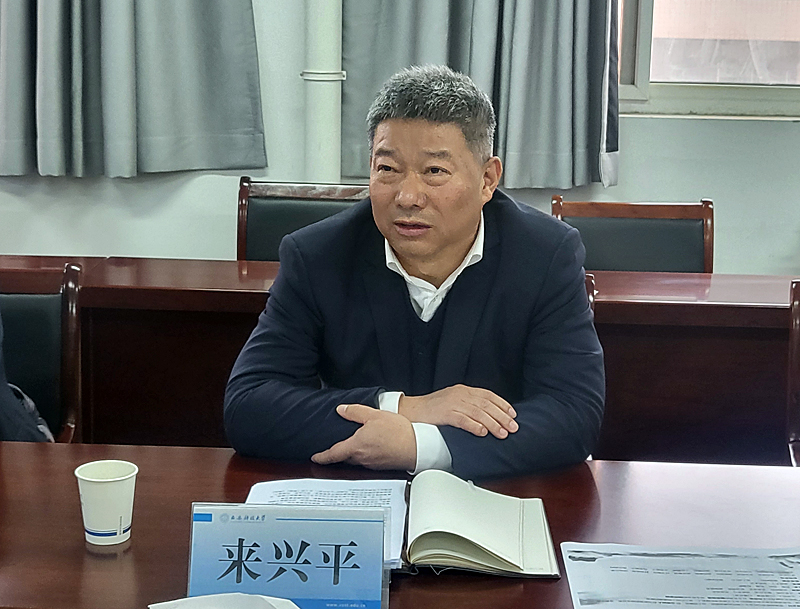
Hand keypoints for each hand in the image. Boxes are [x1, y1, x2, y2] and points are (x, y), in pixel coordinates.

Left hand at [311, 404, 416, 469]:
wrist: (418, 446)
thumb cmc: (399, 432)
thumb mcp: (375, 415)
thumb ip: (355, 412)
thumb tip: (341, 409)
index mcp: (357, 446)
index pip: (333, 454)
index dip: (322, 457)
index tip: (315, 457)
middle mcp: (362, 458)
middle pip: (344, 458)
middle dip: (337, 454)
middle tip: (333, 448)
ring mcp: (372, 464)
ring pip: (356, 460)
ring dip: (352, 454)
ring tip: (354, 444)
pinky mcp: (381, 466)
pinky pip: (367, 461)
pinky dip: (364, 455)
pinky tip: (371, 447)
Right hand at [398, 384, 517, 438]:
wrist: (410, 410)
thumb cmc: (432, 410)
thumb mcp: (453, 402)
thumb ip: (469, 406)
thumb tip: (489, 416)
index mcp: (463, 390)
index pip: (488, 395)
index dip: (502, 404)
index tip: (513, 415)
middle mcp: (459, 395)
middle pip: (486, 405)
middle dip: (502, 417)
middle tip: (513, 427)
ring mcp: (452, 403)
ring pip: (477, 413)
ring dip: (492, 424)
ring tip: (502, 433)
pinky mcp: (444, 413)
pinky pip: (462, 419)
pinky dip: (474, 426)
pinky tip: (482, 432)